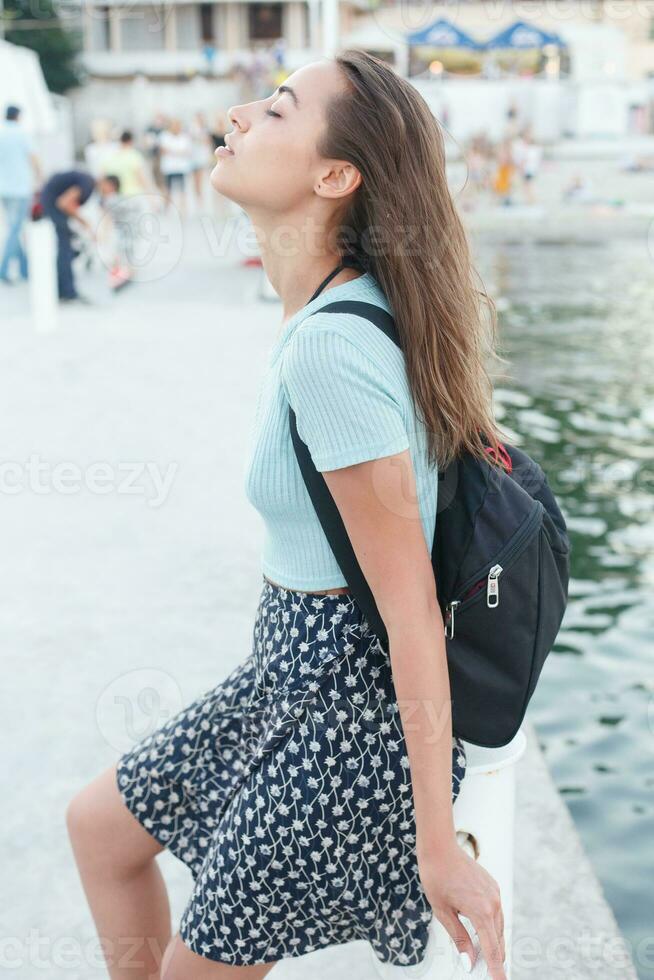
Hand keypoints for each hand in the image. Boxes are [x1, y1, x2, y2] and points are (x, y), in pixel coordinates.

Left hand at [417, 840, 506, 978]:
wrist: (439, 847)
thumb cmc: (436, 876)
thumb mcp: (443, 912)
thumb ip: (459, 938)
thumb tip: (469, 961)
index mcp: (481, 911)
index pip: (492, 950)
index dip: (496, 970)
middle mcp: (493, 902)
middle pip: (498, 940)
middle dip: (495, 958)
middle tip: (490, 973)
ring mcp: (494, 893)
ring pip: (498, 926)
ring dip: (493, 941)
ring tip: (484, 956)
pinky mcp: (492, 886)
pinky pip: (496, 912)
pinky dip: (491, 925)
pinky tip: (482, 930)